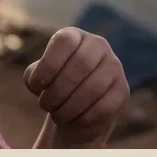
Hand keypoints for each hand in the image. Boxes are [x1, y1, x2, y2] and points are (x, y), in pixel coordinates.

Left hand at [24, 27, 129, 147]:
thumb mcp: (38, 78)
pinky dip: (84, 117)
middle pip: (81, 64)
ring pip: (93, 87)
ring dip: (69, 107)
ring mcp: (114, 66)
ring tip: (57, 115)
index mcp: (75, 36)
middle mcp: (98, 45)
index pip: (64, 41)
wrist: (76, 109)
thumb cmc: (53, 86)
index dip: (48, 65)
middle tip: (46, 105)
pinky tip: (75, 120)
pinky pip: (105, 106)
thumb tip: (37, 80)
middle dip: (58, 90)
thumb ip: (33, 75)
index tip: (37, 86)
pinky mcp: (122, 90)